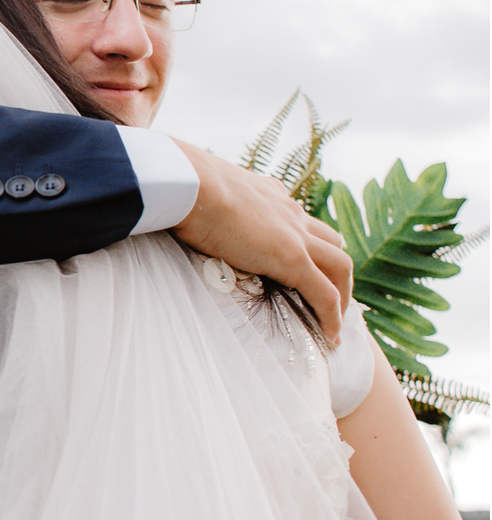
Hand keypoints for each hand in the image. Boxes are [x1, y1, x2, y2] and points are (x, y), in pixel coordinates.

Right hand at [169, 139, 352, 343]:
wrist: (190, 184)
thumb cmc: (184, 186)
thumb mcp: (201, 192)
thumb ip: (204, 203)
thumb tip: (177, 208)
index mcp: (268, 194)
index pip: (298, 218)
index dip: (306, 242)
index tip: (302, 262)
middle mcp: (289, 212)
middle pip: (331, 240)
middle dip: (335, 268)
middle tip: (329, 295)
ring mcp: (295, 234)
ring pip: (340, 264)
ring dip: (342, 292)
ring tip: (334, 319)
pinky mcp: (292, 258)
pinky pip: (324, 293)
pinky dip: (332, 315)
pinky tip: (330, 336)